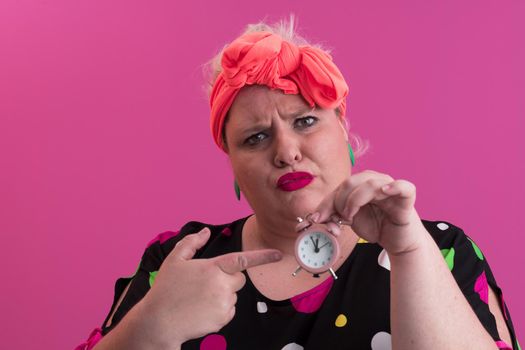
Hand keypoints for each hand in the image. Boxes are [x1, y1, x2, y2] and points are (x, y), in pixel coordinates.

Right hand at [139, 227, 281, 346]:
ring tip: (198, 299)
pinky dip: (219, 310)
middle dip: (228, 279)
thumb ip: (191, 243)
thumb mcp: (174, 261)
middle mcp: (221, 285)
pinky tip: (201, 310)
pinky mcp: (223, 319)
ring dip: (222, 295)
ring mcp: (223, 304)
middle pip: (239, 279)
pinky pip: (229, 310)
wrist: (158, 322)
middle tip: (206, 284)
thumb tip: (205, 232)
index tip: (279, 255)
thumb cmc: (166, 289)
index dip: (263, 257)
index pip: (242, 260)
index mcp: (212, 268)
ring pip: (233, 295)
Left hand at [298, 170, 424, 254]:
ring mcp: (391, 187)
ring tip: (351, 216)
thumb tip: (314, 217)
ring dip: (355, 200)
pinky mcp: (406, 198)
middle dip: (338, 202)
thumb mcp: (350, 219)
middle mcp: (376, 181)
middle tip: (339, 218)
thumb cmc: (376, 226)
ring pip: (370, 184)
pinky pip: (403, 187)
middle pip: (351, 182)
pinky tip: (385, 191)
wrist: (397, 241)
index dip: (327, 203)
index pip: (340, 187)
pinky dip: (394, 187)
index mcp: (361, 183)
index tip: (317, 219)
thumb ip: (334, 214)